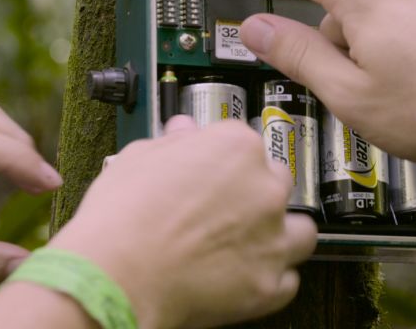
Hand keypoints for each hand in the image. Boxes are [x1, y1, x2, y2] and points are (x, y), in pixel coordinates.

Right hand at [49, 116, 316, 328]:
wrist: (115, 278)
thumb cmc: (121, 219)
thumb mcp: (139, 158)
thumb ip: (173, 142)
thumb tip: (184, 131)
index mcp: (237, 149)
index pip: (247, 143)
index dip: (227, 161)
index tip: (216, 173)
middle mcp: (264, 189)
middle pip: (279, 182)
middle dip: (257, 194)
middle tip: (228, 210)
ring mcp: (272, 238)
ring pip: (301, 231)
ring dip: (281, 235)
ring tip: (249, 244)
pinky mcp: (269, 284)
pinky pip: (288, 280)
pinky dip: (271, 279)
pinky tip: (244, 276)